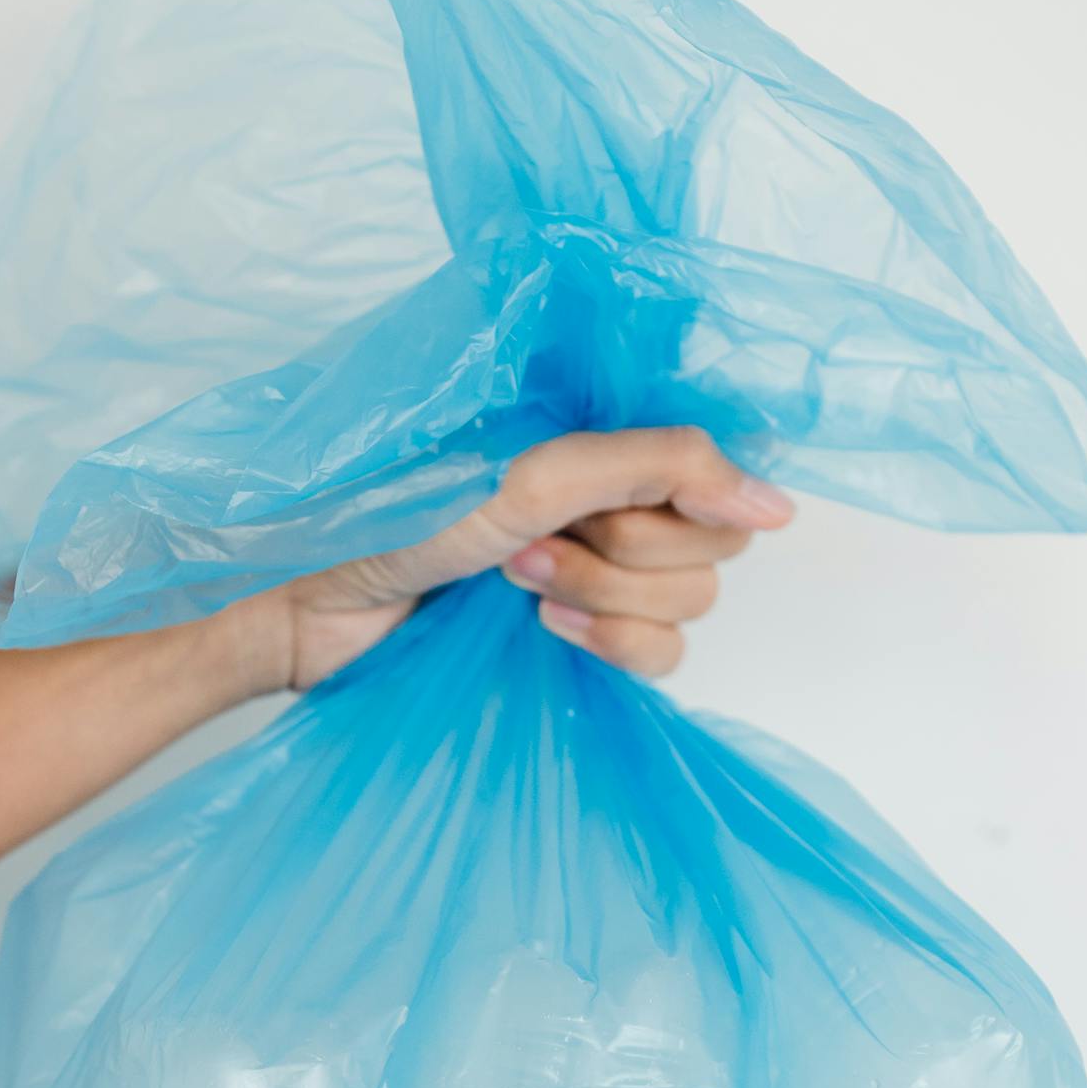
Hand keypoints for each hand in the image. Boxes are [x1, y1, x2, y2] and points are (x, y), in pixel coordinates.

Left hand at [247, 426, 793, 692]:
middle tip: (528, 540)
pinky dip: (608, 646)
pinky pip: (661, 655)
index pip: (718, 463)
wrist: (309, 601)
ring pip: (688, 600)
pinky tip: (539, 628)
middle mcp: (614, 495)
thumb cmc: (391, 514)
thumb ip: (661, 466)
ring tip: (512, 580)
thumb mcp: (533, 470)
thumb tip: (776, 504)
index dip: (688, 494)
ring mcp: (598, 567)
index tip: (616, 501)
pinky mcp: (580, 635)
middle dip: (622, 551)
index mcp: (606, 432)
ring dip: (601, 598)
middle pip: (711, 540)